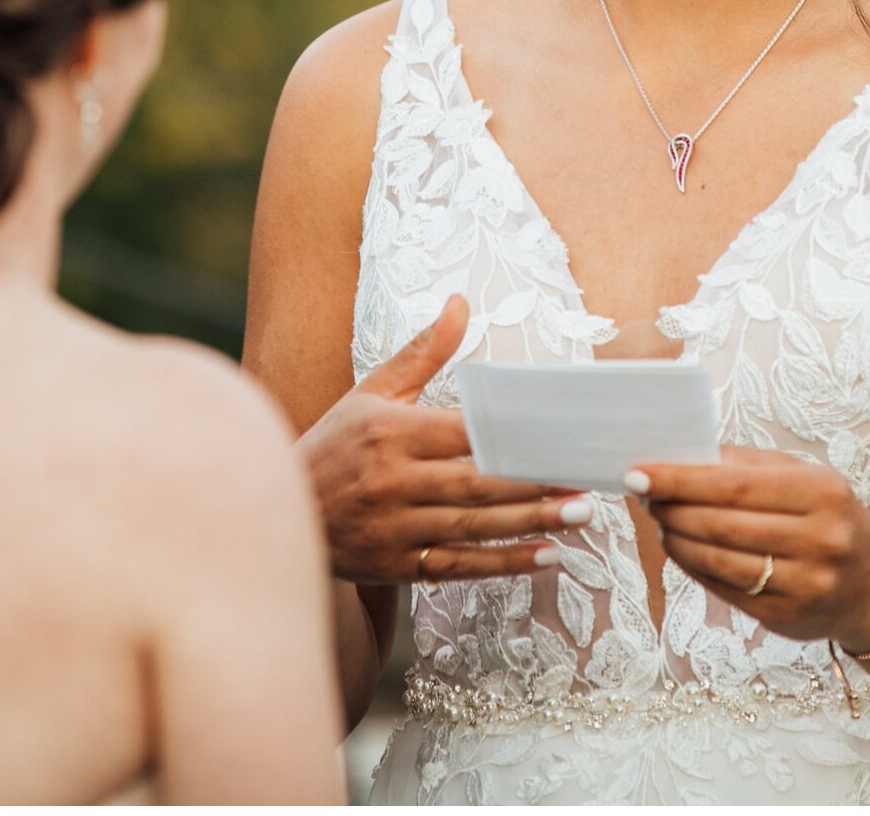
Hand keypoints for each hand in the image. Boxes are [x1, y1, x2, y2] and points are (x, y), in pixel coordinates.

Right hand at [295, 296, 585, 586]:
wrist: (284, 509)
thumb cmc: (335, 443)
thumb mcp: (372, 392)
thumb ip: (423, 353)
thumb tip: (460, 303)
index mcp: (391, 432)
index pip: (462, 432)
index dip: (511, 435)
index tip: (557, 435)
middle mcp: (394, 481)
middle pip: (476, 482)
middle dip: (534, 484)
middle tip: (586, 482)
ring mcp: (396, 528)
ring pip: (474, 526)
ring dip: (530, 523)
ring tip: (579, 515)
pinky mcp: (397, 567)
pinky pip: (458, 567)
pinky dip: (503, 562)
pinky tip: (545, 555)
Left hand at [631, 447, 869, 652]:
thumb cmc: (827, 514)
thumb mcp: (801, 476)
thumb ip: (744, 464)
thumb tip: (680, 457)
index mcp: (822, 493)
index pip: (735, 484)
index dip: (682, 480)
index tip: (641, 472)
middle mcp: (819, 542)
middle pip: (723, 525)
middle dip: (673, 508)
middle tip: (644, 494)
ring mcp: (805, 586)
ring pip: (720, 561)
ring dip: (677, 539)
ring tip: (659, 520)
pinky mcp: (787, 621)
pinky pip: (726, 591)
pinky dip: (694, 567)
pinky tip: (679, 548)